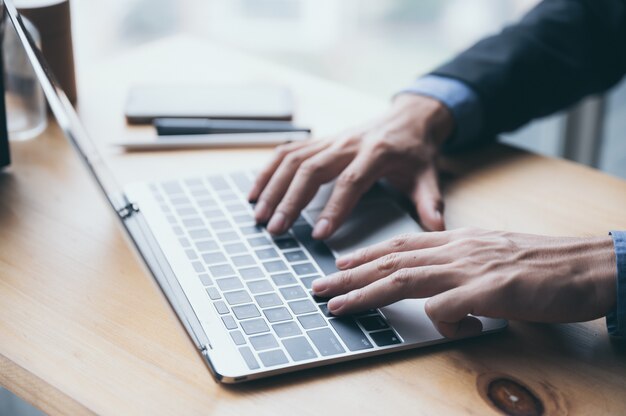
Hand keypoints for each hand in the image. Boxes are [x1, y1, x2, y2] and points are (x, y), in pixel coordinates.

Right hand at [248, 94, 454, 238]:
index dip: (334, 208)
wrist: (409, 116)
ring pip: (293, 160)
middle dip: (290, 201)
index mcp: (377, 152)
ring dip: (273, 187)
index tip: (318, 234)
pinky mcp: (320, 141)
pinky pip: (287, 152)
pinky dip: (268, 171)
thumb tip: (437, 228)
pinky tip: (255, 192)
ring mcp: (330, 139)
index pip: (350, 182)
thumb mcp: (429, 174)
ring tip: (259, 215)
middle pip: (312, 169)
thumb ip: (430, 201)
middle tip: (276, 230)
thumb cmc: (417, 150)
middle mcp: (348, 143)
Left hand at [312, 228, 616, 337]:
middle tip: (318, 289)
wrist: (589, 265)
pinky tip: (453, 329)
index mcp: (458, 242)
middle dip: (350, 276)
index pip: (401, 246)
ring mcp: (473, 268)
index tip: (340, 266)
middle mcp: (458, 250)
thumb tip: (443, 294)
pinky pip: (449, 306)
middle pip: (391, 261)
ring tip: (337, 306)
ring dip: (366, 293)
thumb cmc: (544, 265)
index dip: (367, 256)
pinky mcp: (492, 289)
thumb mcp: (493, 259)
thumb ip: (463, 269)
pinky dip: (441, 321)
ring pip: (405, 278)